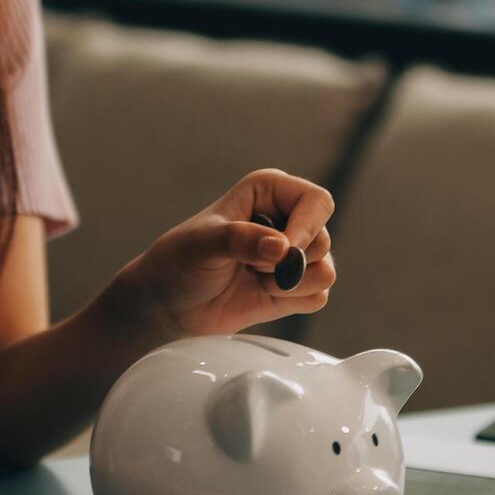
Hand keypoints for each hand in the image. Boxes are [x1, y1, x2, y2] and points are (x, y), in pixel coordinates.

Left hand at [125, 168, 336, 338]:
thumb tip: (282, 248)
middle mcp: (288, 219)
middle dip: (286, 262)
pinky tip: (259, 292)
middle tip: (248, 264)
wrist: (169, 303)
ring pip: (325, 272)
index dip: (305, 228)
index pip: (317, 201)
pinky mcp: (295, 287)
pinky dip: (290, 301)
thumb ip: (240, 240)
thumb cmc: (179, 261)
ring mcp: (294, 255)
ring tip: (251, 276)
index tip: (279, 250)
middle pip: (323, 240)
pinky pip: (318, 297)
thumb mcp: (203, 244)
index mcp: (270, 191)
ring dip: (286, 283)